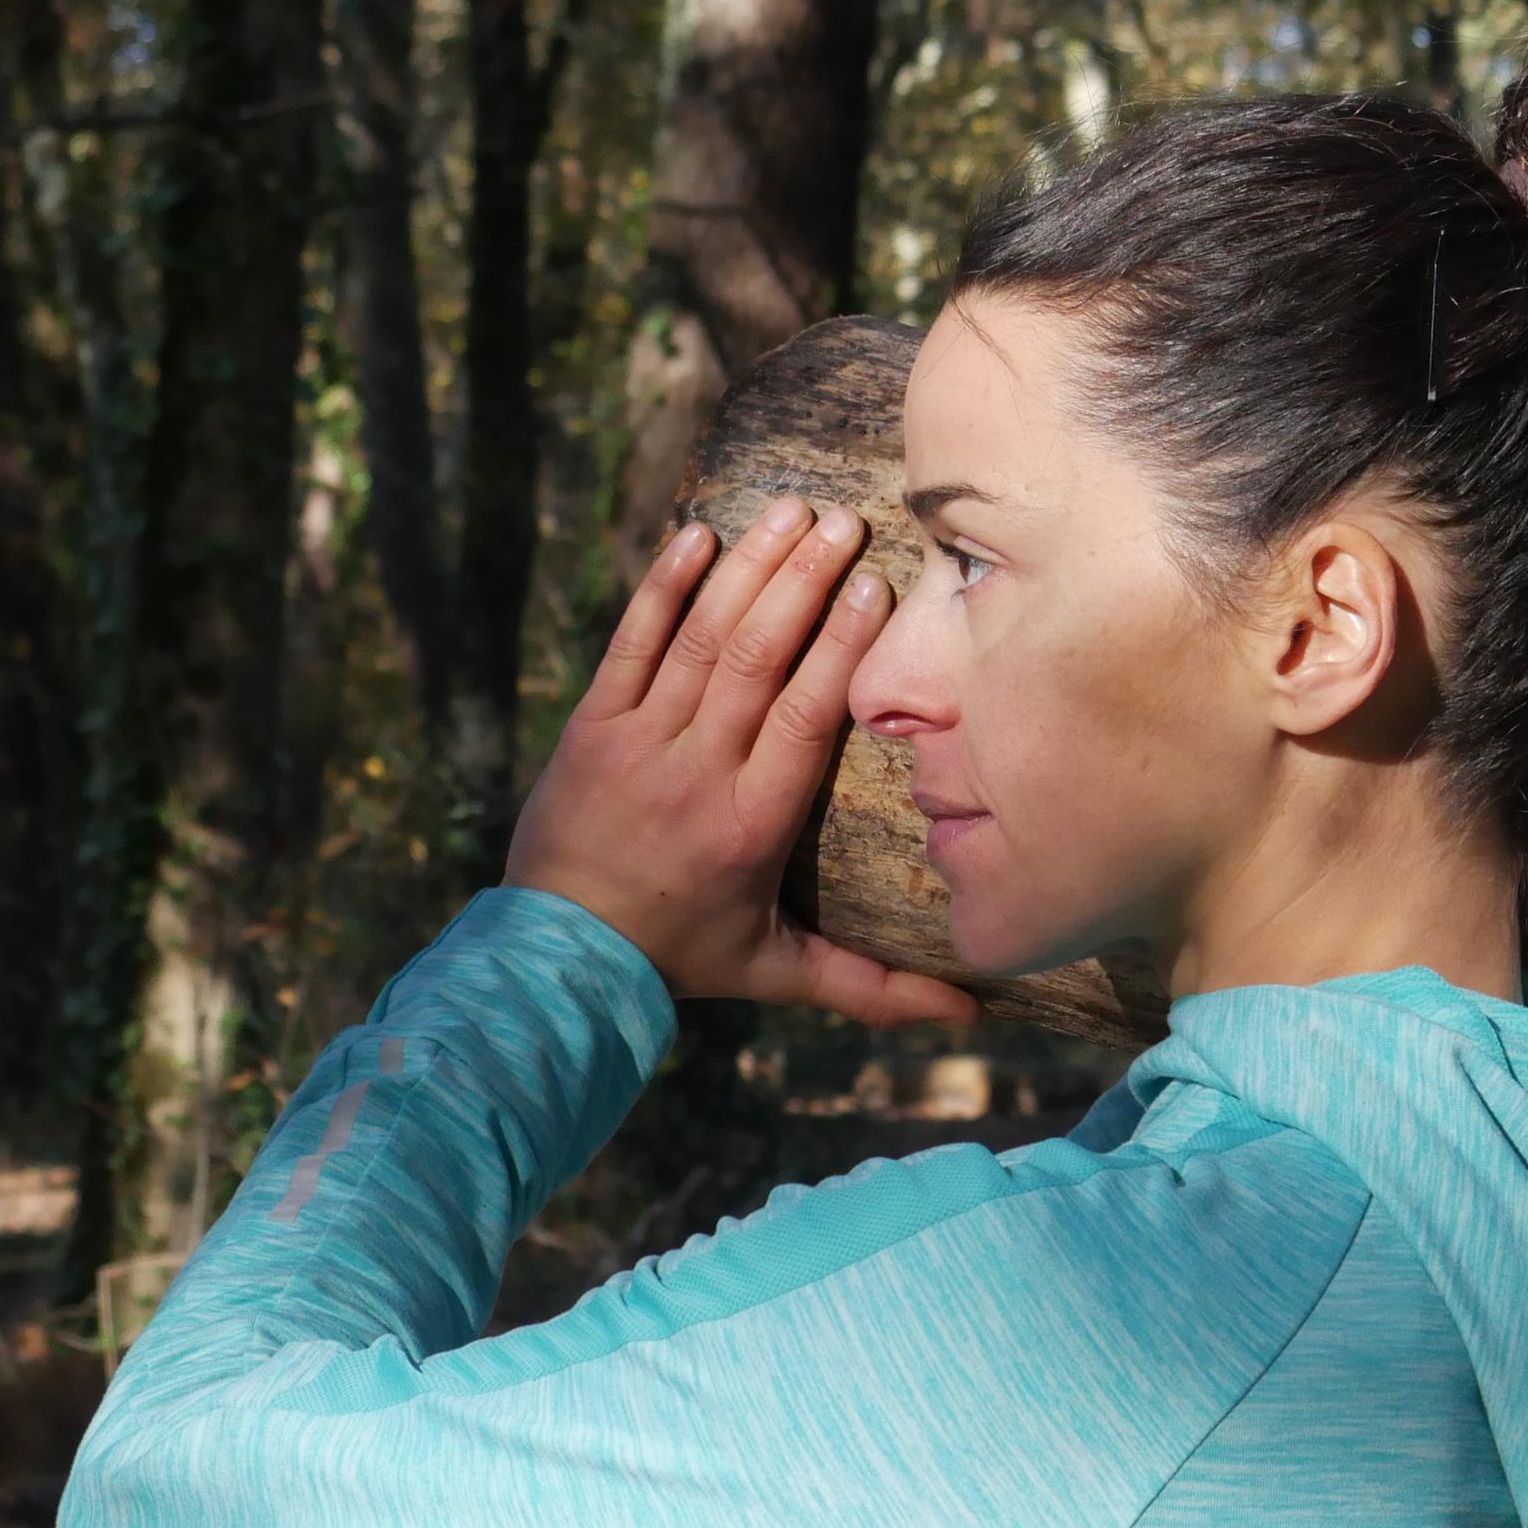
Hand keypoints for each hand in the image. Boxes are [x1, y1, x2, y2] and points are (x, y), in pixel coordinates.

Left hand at [505, 495, 981, 1025]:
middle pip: (754, 659)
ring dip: (748, 568)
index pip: (803, 718)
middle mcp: (695, 772)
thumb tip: (968, 1016)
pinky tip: (698, 533)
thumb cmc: (682, 956)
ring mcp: (636, 742)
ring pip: (699, 638)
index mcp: (751, 825)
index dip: (840, 647)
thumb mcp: (780, 972)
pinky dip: (662, 585)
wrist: (558, 958)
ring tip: (791, 510)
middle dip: (803, 582)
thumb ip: (874, 989)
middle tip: (845, 521)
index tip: (875, 588)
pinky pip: (629, 641)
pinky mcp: (590, 726)